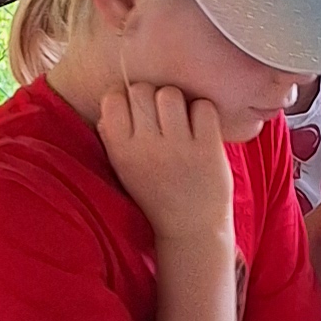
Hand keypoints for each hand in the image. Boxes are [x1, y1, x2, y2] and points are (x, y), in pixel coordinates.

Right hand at [99, 81, 234, 246]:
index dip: (125, 97)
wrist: (191, 230)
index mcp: (121, 152)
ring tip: (181, 121)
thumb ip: (112, 136)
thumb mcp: (124, 170)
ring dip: (178, 102)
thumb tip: (112, 100)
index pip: (113, 99)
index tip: (135, 110)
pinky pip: (203, 107)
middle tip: (161, 117)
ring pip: (171, 94)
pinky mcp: (208, 149)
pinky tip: (201, 128)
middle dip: (152, 97)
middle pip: (142, 90)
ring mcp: (179, 148)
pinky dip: (204, 113)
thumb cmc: (156, 194)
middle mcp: (147, 148)